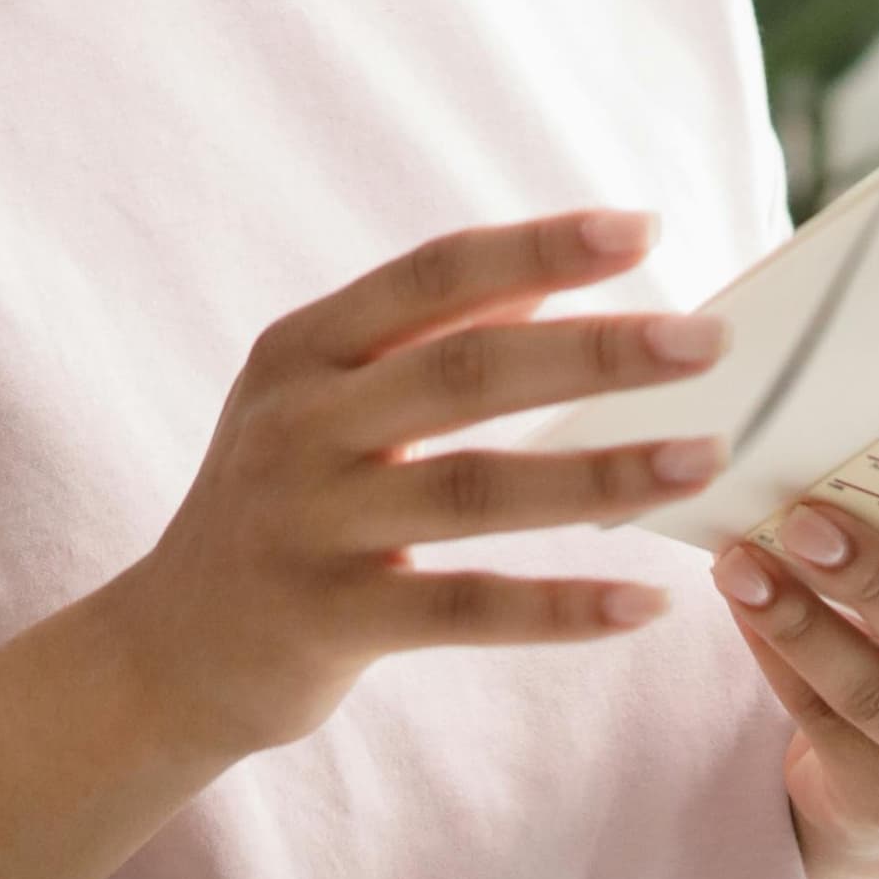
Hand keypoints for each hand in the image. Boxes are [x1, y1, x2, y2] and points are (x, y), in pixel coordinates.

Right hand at [107, 209, 731, 766]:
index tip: (646, 230)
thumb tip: (553, 273)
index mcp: (305, 349)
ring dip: (602, 473)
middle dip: (596, 350)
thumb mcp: (324, 400)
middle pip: (467, 371)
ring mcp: (310, 524)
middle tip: (708, 340)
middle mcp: (300, 424)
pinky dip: (561, 607)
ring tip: (703, 458)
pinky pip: (466, 609)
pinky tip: (646, 602)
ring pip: (477, 488)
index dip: (541, 247)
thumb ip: (425, 339)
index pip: (434, 274)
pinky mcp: (328, 621)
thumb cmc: (281, 502)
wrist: (169, 649)